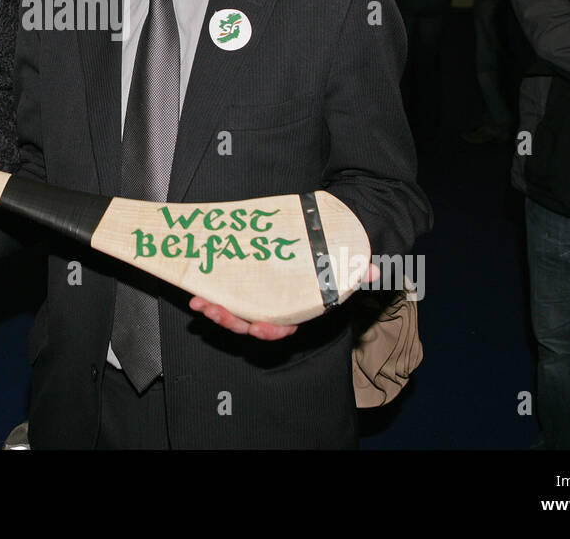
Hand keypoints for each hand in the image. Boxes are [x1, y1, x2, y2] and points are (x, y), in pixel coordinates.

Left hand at [188, 263, 380, 340]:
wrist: (323, 238)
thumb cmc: (333, 255)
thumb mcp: (348, 262)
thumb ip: (357, 270)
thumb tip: (373, 270)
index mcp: (299, 308)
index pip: (284, 328)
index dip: (269, 331)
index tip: (257, 327)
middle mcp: (276, 306)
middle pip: (251, 322)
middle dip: (230, 320)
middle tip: (212, 310)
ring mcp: (258, 296)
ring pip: (235, 312)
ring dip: (215, 309)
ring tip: (198, 302)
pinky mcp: (245, 282)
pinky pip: (227, 293)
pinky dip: (212, 292)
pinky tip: (197, 287)